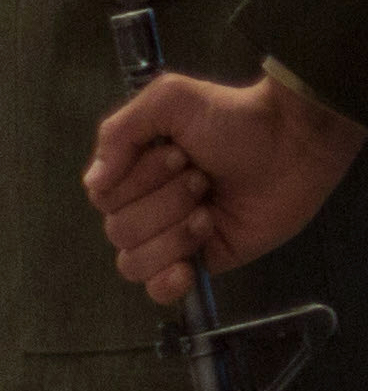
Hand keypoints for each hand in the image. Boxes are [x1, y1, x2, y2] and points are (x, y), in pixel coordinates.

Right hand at [89, 66, 367, 305]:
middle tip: (202, 179)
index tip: (177, 155)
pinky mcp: (204, 260)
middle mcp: (148, 206)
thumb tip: (95, 183)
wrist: (295, 143)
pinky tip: (186, 268)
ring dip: (173, 235)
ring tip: (209, 211)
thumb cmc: (235, 118)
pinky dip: (166, 282)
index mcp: (134, 172)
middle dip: (163, 203)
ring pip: (135, 261)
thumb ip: (117, 133)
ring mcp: (173, 236)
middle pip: (118, 231)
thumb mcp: (168, 100)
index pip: (102, 198)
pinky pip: (159, 289)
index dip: (136, 183)